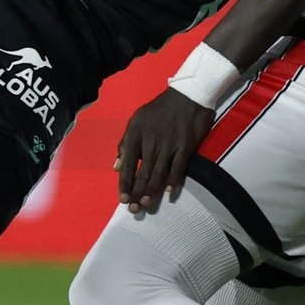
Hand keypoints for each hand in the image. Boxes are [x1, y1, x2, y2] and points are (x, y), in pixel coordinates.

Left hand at [114, 88, 212, 213]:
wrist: (188, 94)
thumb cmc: (160, 109)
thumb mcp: (137, 120)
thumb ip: (126, 143)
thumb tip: (116, 166)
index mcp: (136, 133)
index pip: (127, 164)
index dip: (124, 183)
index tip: (122, 199)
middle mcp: (151, 140)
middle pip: (142, 172)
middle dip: (136, 193)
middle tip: (133, 210)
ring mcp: (169, 144)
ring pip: (158, 173)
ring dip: (152, 192)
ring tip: (146, 205)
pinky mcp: (186, 145)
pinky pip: (178, 168)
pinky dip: (173, 182)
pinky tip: (169, 194)